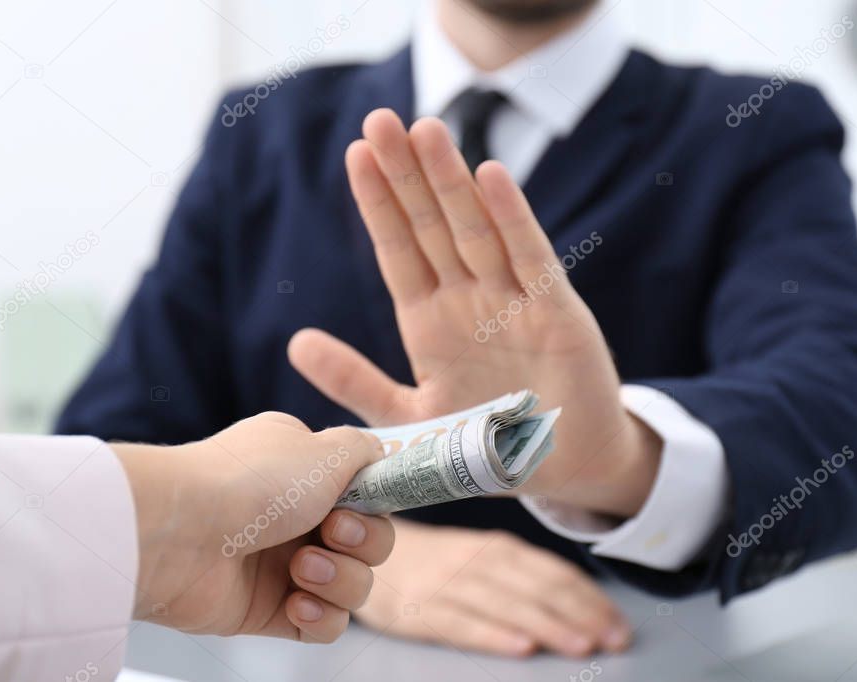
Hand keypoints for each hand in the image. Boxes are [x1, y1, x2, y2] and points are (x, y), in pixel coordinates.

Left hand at [111, 412, 394, 641]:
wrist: (177, 533)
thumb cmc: (249, 482)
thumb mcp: (325, 448)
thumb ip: (367, 452)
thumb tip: (382, 460)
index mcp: (307, 471)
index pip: (369, 495)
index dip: (376, 505)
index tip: (364, 503)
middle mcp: (298, 514)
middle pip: (371, 543)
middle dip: (363, 543)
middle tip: (330, 532)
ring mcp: (284, 563)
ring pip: (354, 585)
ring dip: (339, 579)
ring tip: (299, 568)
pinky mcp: (270, 610)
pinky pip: (325, 625)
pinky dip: (320, 617)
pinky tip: (296, 605)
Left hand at [288, 109, 660, 516]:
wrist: (561, 469)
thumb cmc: (486, 444)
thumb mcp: (409, 417)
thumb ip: (356, 382)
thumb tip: (295, 343)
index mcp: (430, 322)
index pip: (398, 250)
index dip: (377, 203)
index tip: (355, 154)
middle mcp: (469, 301)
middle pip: (431, 226)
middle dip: (406, 174)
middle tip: (379, 120)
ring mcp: (513, 302)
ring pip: (476, 230)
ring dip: (451, 181)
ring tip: (425, 129)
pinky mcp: (557, 315)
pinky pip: (531, 260)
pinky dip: (514, 219)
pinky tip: (491, 176)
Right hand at [355, 518, 631, 656]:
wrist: (361, 550)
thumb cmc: (435, 562)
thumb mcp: (479, 557)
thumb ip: (521, 574)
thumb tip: (580, 602)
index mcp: (497, 548)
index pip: (553, 573)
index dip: (589, 598)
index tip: (618, 623)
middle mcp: (477, 561)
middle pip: (537, 589)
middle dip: (580, 615)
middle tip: (612, 640)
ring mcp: (448, 584)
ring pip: (507, 605)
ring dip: (549, 626)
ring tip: (580, 646)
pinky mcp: (419, 609)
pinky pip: (462, 623)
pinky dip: (493, 634)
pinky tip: (520, 647)